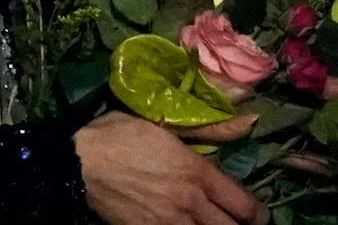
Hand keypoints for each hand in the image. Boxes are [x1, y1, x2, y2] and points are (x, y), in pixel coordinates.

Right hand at [75, 111, 263, 224]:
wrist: (80, 163)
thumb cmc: (121, 136)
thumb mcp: (166, 124)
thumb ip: (208, 131)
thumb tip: (248, 123)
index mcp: (197, 171)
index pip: (241, 203)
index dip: (255, 213)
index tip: (257, 215)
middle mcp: (190, 202)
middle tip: (241, 224)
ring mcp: (168, 223)